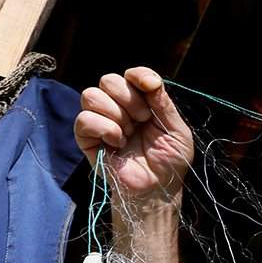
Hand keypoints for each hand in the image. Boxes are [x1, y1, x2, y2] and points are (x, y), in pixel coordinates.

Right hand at [74, 67, 194, 201]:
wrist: (158, 187)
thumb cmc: (170, 160)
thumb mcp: (176, 130)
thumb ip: (163, 103)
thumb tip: (150, 79)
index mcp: (141, 102)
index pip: (131, 75)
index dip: (138, 75)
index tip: (150, 86)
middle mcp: (118, 108)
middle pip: (108, 80)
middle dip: (128, 98)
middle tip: (142, 119)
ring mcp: (101, 121)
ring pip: (91, 95)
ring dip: (115, 114)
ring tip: (129, 133)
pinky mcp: (87, 138)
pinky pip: (84, 119)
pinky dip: (104, 128)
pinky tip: (118, 142)